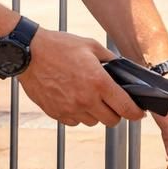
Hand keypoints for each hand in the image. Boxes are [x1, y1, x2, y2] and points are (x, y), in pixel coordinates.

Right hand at [17, 30, 143, 126]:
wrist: (28, 53)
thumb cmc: (60, 46)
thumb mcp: (91, 46)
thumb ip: (111, 59)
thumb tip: (125, 70)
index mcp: (99, 82)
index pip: (126, 108)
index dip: (136, 113)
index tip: (139, 113)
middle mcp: (85, 99)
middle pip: (112, 120)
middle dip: (117, 113)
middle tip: (114, 102)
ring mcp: (69, 108)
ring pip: (93, 122)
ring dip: (97, 113)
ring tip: (91, 98)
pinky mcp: (55, 113)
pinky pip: (75, 121)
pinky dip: (79, 114)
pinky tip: (75, 100)